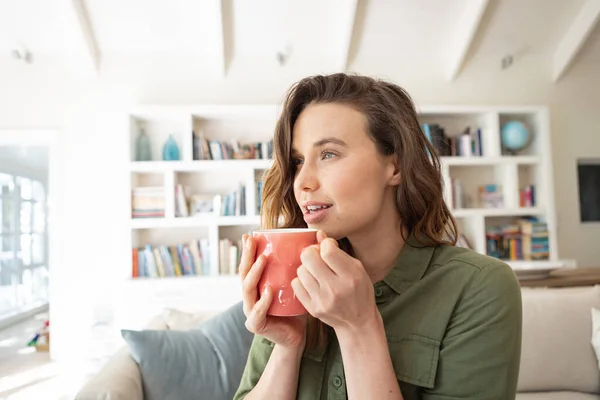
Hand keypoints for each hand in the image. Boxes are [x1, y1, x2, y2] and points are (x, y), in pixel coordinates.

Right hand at [239, 234, 306, 349]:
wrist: (296, 336)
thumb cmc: (295, 308)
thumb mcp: (295, 284)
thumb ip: (297, 267)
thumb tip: (314, 240)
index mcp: (255, 286)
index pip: (248, 266)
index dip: (247, 251)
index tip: (250, 234)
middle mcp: (249, 297)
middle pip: (243, 274)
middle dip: (247, 256)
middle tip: (253, 241)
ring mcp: (250, 311)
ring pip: (247, 290)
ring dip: (255, 273)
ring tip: (263, 259)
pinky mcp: (255, 325)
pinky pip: (257, 312)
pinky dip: (262, 302)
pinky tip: (268, 290)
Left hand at [291, 230, 378, 332]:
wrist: (357, 322)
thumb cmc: (359, 291)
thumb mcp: (357, 268)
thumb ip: (338, 252)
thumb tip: (318, 234)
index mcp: (351, 276)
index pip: (327, 251)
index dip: (325, 245)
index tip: (329, 249)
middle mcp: (336, 289)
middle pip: (309, 257)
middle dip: (312, 253)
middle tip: (318, 258)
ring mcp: (322, 300)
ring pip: (301, 270)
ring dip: (307, 268)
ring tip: (316, 272)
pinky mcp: (312, 308)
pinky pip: (296, 284)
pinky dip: (302, 280)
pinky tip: (311, 283)